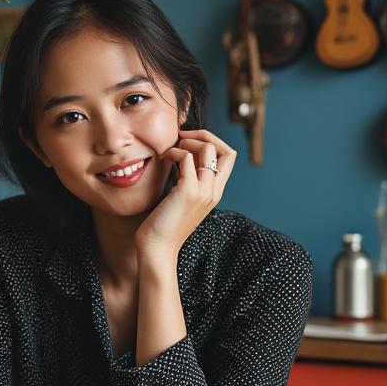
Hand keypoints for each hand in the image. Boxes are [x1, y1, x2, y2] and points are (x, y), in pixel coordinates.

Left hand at [134, 129, 236, 259]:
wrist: (157, 249)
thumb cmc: (163, 224)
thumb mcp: (180, 197)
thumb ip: (186, 178)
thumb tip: (180, 155)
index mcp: (215, 193)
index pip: (229, 157)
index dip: (212, 142)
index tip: (189, 142)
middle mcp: (214, 191)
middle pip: (227, 150)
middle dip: (204, 136)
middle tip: (182, 138)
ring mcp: (203, 192)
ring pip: (208, 149)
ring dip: (187, 142)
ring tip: (171, 151)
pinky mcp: (187, 192)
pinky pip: (186, 158)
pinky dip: (174, 152)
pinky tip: (164, 160)